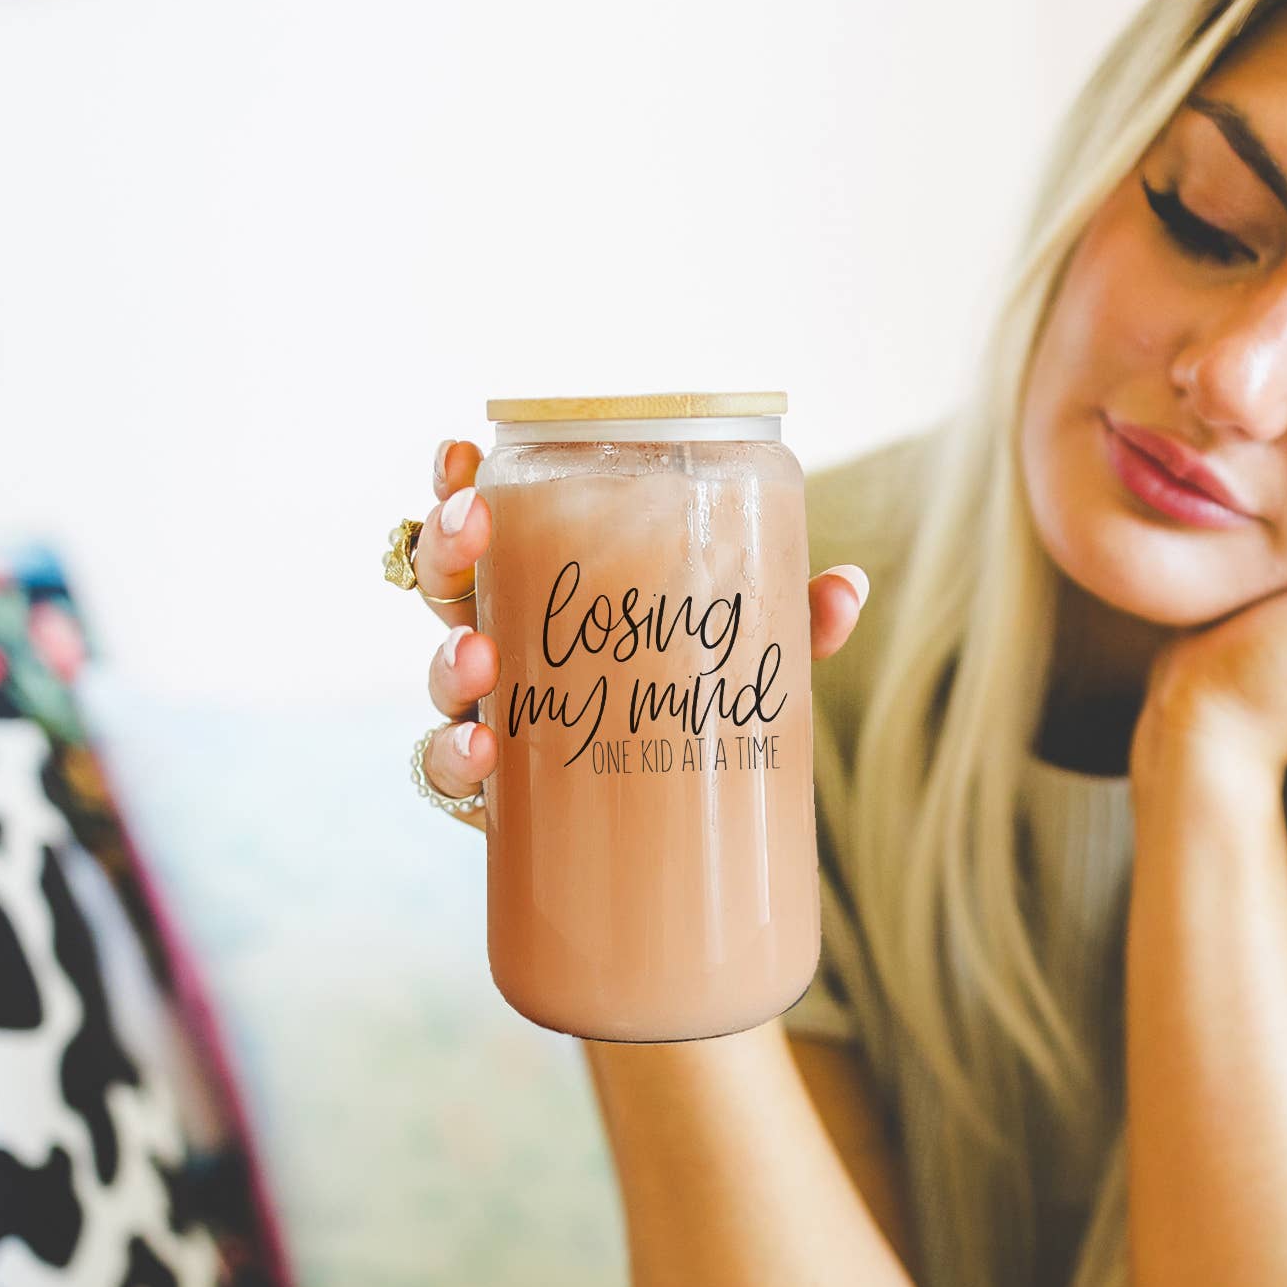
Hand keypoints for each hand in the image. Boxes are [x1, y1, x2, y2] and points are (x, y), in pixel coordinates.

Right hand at [411, 438, 871, 829]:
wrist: (686, 838)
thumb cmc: (695, 714)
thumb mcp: (745, 659)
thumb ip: (789, 621)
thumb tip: (847, 588)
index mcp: (550, 591)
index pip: (490, 524)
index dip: (460, 482)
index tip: (465, 448)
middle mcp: (505, 646)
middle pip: (444, 584)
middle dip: (445, 545)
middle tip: (472, 523)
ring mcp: (492, 717)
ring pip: (439, 675)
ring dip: (448, 657)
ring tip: (479, 654)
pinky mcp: (494, 794)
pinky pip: (446, 772)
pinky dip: (455, 757)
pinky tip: (482, 748)